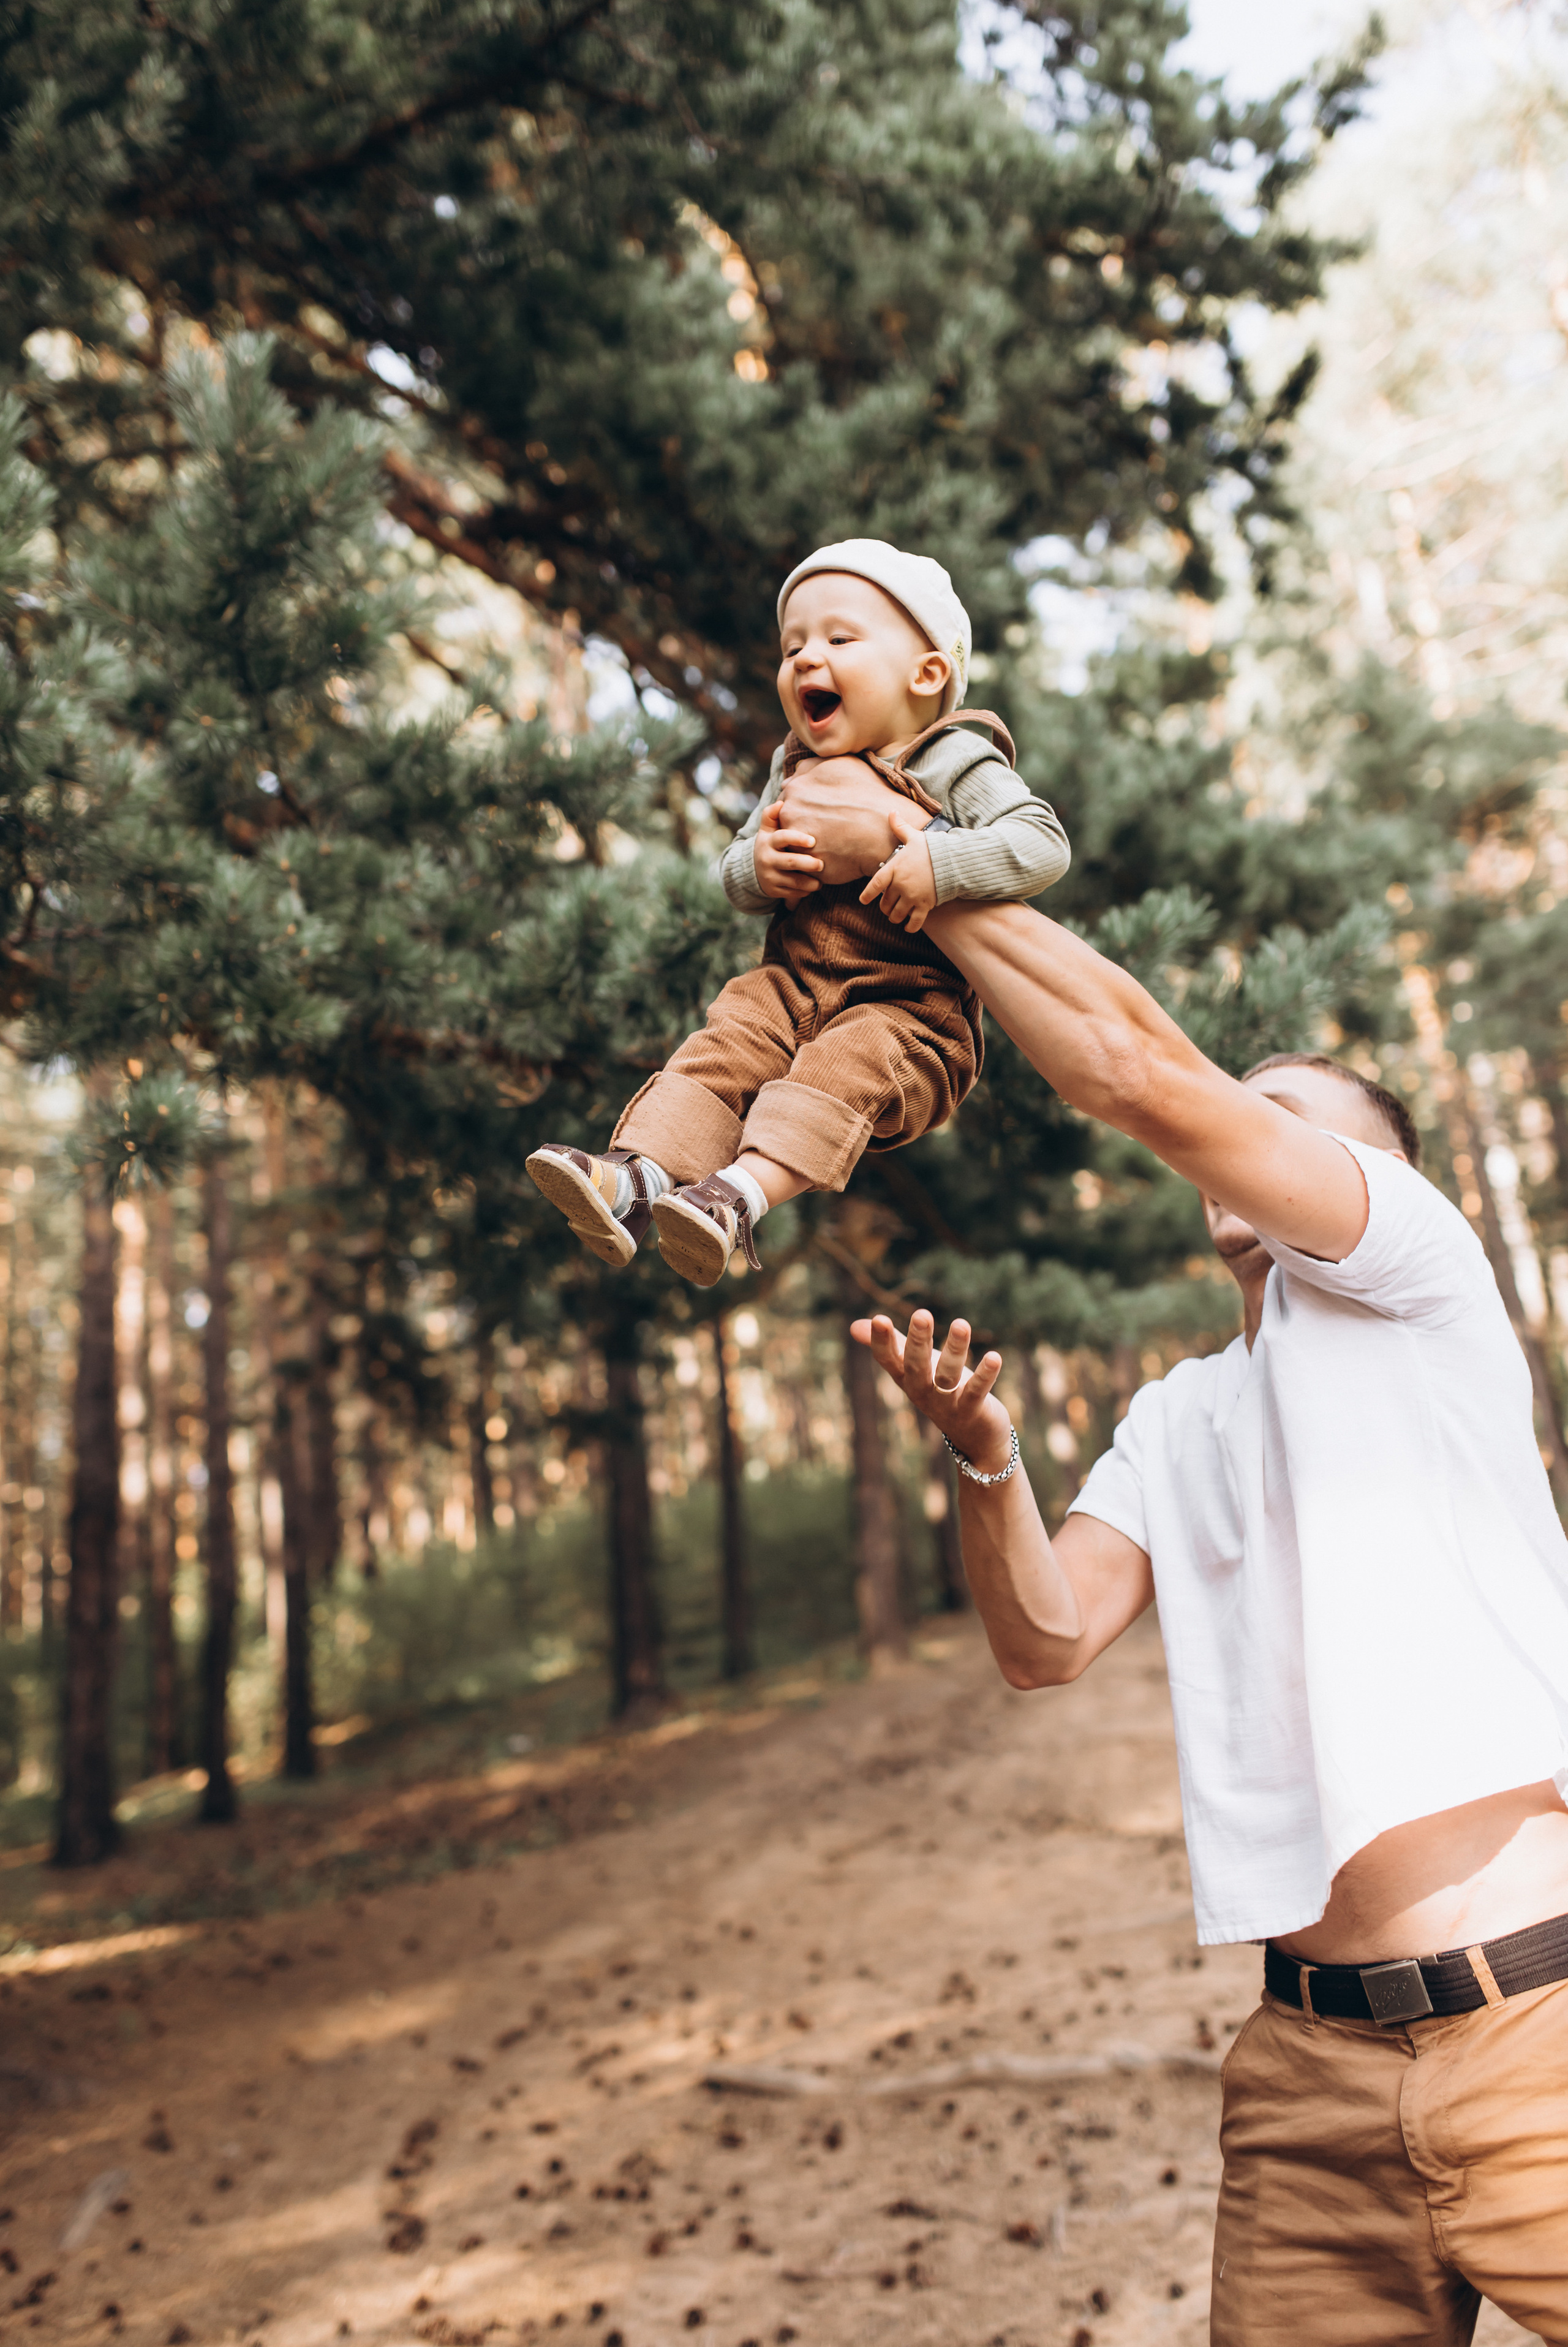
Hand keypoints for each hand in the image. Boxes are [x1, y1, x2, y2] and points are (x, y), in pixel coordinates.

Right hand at [753, 800, 823, 905]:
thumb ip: (771, 815)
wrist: (752, 869)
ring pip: (794, 881)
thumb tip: (780, 803)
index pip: (782, 838)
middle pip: (790, 861)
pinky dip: (805, 891)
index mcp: (768, 842)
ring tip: (821, 881)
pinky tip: (813, 886)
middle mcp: (768, 859)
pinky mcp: (774, 891)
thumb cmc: (769, 844)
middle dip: (808, 864)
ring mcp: (770, 877)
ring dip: (810, 882)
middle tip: (821, 864)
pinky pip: (793, 893)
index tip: (813, 841)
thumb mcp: (766, 830)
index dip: (798, 838)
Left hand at [774, 756, 916, 883]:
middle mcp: (790, 816)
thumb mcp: (840, 764)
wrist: (885, 828)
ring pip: (797, 847)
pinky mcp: (810, 866)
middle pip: (788, 824)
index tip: (823, 811)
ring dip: (809, 846)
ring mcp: (798, 842)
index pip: (788, 801)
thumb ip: (809, 766)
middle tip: (830, 827)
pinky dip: (822, 863)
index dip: (806, 807)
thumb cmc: (867, 792)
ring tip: (835, 842)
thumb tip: (789, 778)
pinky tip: (840, 855)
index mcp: (794, 790)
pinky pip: (811, 867)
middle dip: (804, 826)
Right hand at [852, 1308, 1014, 1476]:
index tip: (880, 1319)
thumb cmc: (940, 1392)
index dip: (883, 1342)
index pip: (889, 1359)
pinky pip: (977, 1392)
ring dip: (955, 1350)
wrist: (973, 1438)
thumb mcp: (913, 1367)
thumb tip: (853, 1326)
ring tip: (961, 1323)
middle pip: (917, 1366)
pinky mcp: (972, 1410)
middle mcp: (922, 1391)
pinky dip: (985, 1375)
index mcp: (906, 1378)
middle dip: (918, 1341)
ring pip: (948, 1376)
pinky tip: (995, 1357)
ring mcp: (946, 1403)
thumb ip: (892, 1346)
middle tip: (921, 1314)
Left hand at [860, 808, 936, 931]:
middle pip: (885, 903)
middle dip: (885, 906)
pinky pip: (914, 922)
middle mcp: (901, 884)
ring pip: (896, 914)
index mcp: (895, 868)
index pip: (875, 884)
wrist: (953, 860)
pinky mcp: (925, 905)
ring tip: (896, 915)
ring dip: (895, 916)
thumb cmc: (931, 848)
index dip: (867, 895)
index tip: (863, 900)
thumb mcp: (914, 836)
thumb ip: (900, 827)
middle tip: (888, 905)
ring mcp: (913, 897)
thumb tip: (892, 812)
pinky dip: (909, 927)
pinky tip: (907, 927)